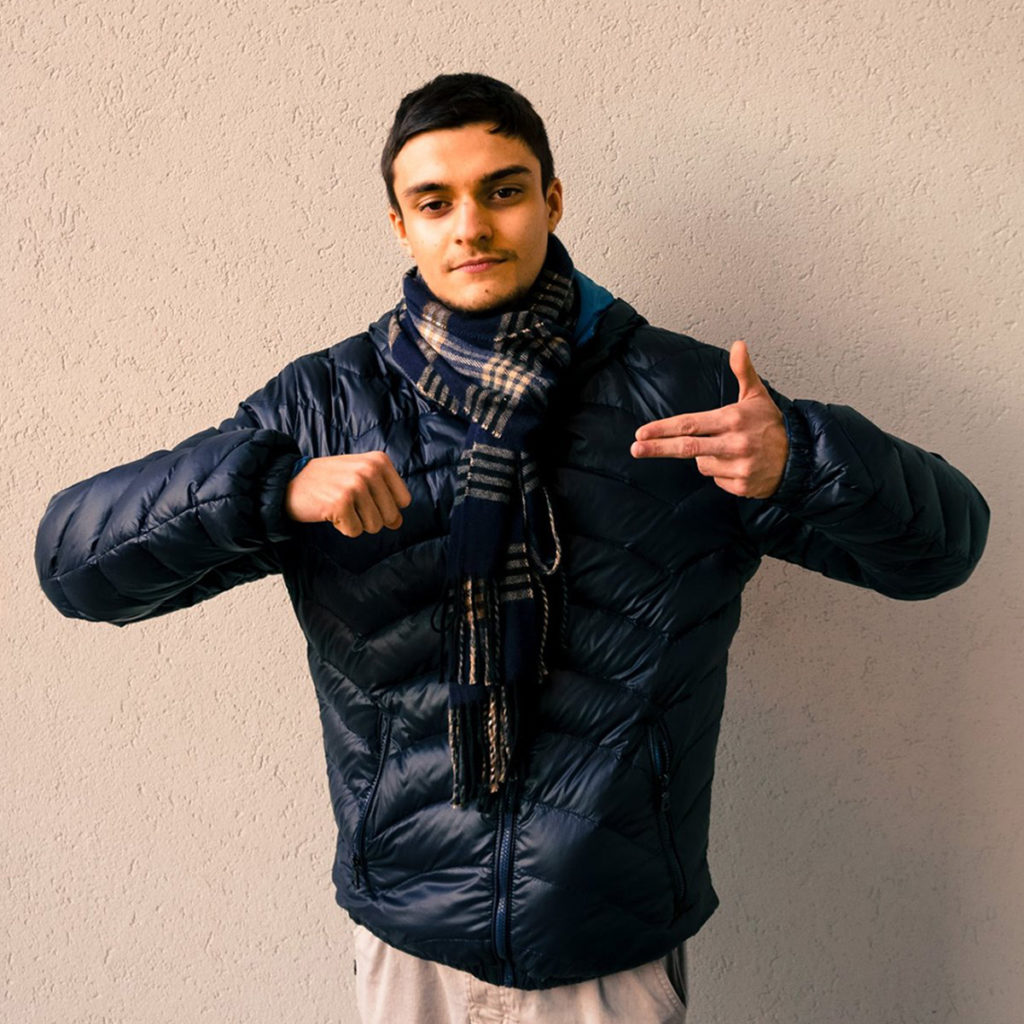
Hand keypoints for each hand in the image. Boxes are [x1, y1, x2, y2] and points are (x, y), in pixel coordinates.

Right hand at [286, 452, 411, 536]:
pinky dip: (342, 527)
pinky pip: (355, 531)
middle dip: (371, 517)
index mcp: (379, 460)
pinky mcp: (340, 504)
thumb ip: (384, 495)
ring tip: (340, 505)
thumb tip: (398, 523)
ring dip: (356, 522)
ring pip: (374, 526)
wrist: (289, 480)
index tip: (366, 497)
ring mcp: (355, 486)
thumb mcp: (360, 474)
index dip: (386, 506)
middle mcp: (369, 470)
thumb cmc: (329, 481)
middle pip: (391, 516)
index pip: (404, 500)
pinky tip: (330, 511)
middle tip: (350, 503)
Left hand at [630, 341, 788, 498]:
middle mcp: (735, 443)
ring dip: (705, 458)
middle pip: (687, 447)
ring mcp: (738, 467)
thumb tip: (738, 344)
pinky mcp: (741, 486)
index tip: (642, 433)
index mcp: (734, 419)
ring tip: (726, 450)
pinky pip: (716, 479)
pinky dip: (720, 473)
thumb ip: (743, 371)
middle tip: (635, 449)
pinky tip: (736, 465)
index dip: (663, 429)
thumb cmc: (771, 425)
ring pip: (701, 464)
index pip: (690, 424)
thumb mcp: (757, 395)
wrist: (800, 459)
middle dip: (658, 448)